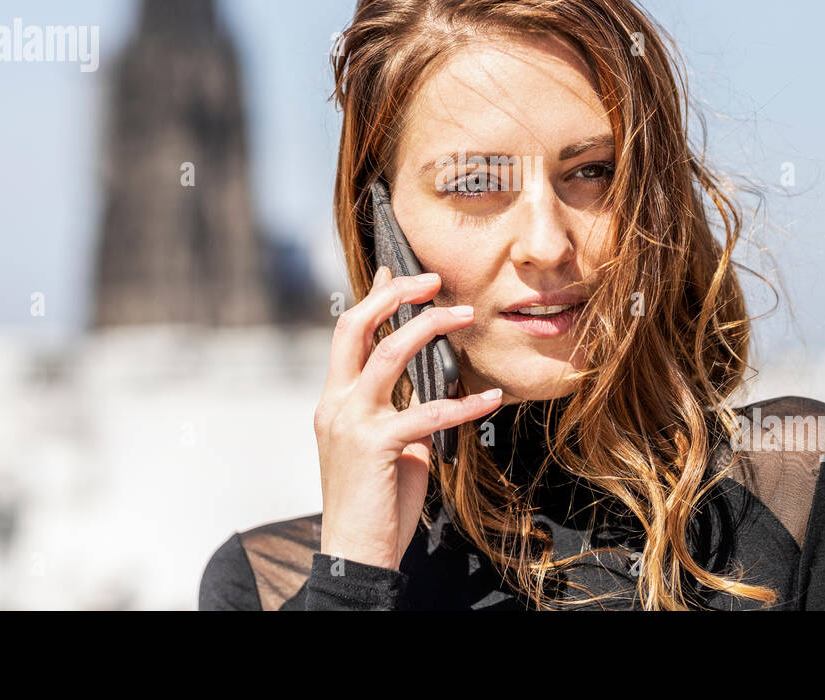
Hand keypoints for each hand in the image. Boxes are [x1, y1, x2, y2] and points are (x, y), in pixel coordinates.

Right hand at [313, 266, 501, 571]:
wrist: (357, 552)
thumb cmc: (376, 500)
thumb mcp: (386, 444)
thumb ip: (398, 410)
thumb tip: (428, 383)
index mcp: (334, 400)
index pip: (348, 333)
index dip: (374, 298)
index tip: (399, 271)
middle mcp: (336, 404)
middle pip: (355, 327)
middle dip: (393, 295)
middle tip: (431, 279)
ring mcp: (351, 423)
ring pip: (388, 355)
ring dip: (430, 329)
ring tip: (466, 316)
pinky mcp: (375, 446)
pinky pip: (425, 412)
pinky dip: (462, 403)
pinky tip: (489, 398)